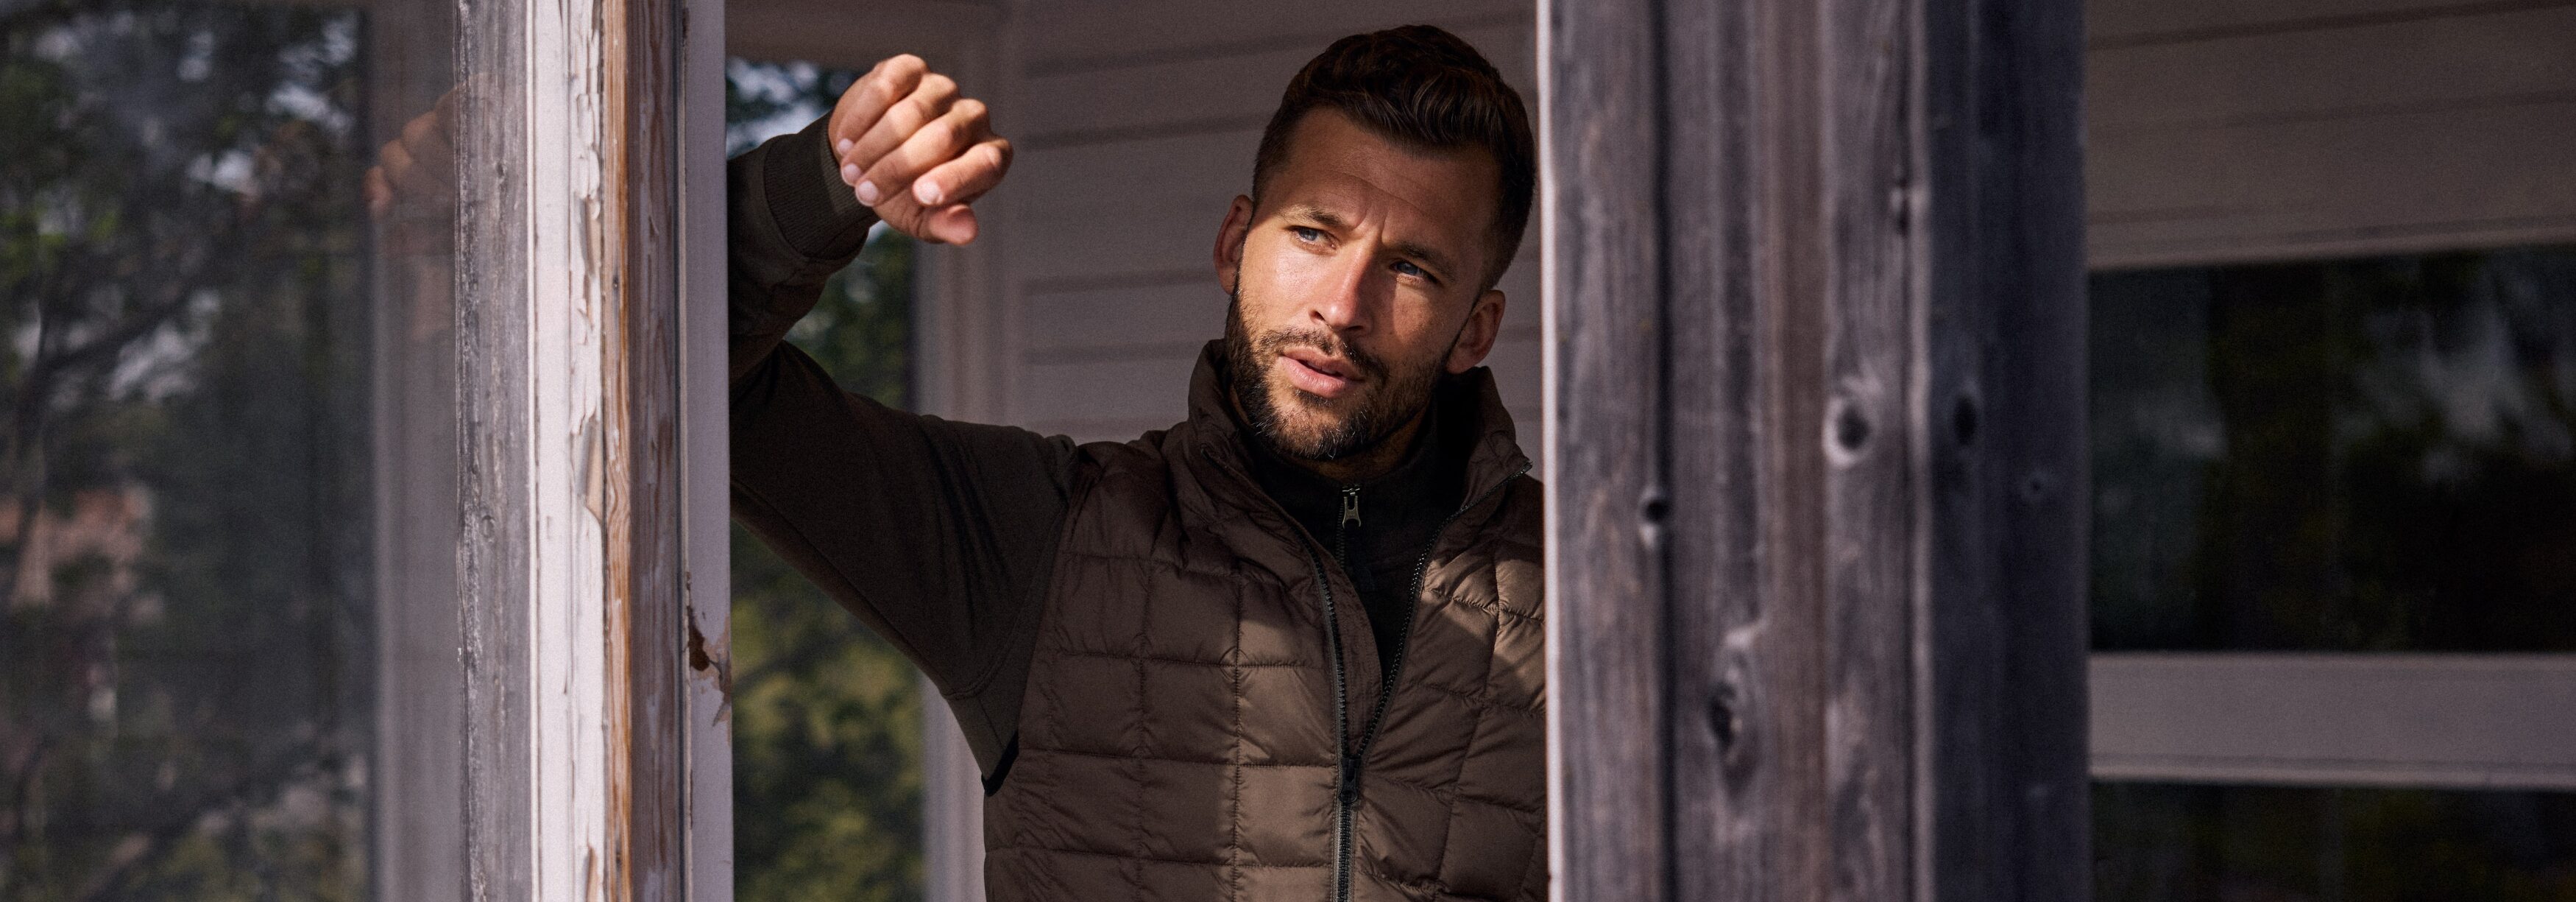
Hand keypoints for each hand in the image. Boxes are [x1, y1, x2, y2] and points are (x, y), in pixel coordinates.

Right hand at [829, 54, 1010, 243]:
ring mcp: (943, 90)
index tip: (921, 196)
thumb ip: (945, 224)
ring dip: (873, 147)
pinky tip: (846, 141)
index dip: (954, 178)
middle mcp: (975, 118)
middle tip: (864, 193)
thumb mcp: (923, 219)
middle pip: (941, 137)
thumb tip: (967, 232)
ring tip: (850, 173)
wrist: (870, 163)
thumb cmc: (904, 196)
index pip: (984, 163)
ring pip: (910, 114)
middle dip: (896, 168)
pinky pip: (886, 86)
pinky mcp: (911, 69)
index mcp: (990, 157)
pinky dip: (862, 117)